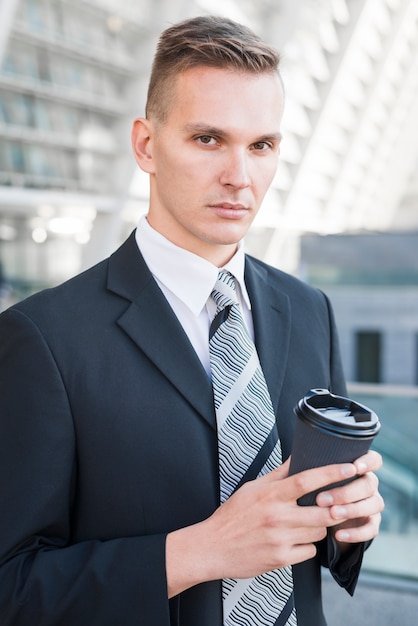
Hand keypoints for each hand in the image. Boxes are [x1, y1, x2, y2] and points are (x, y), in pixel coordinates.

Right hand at [166, 459, 357, 596]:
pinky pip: (309, 551)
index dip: (331, 473)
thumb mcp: (252, 488)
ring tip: (309, 522)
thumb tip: (297, 458)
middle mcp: (277, 516)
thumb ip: (278, 474)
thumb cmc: (233, 515)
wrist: (213, 546)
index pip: (307, 480)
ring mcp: (280, 539)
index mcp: (271, 495)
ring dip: (320, 526)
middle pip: (323, 510)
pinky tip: (296, 540)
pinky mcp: (281, 559)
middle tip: (340, 503)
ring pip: (319, 532)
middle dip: (337, 508)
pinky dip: (307, 546)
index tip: (349, 467)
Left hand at [316, 450, 383, 545]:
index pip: (373, 460)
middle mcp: (368, 484)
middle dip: (346, 492)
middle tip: (321, 499)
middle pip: (369, 484)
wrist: (319, 517)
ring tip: (331, 514)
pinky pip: (371, 529)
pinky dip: (356, 533)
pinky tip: (338, 535)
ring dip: (352, 509)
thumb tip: (295, 457)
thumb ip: (310, 466)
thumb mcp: (312, 477)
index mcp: (358, 468)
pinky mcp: (371, 523)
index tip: (353, 467)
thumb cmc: (314, 488)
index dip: (368, 462)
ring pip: (374, 505)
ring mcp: (372, 503)